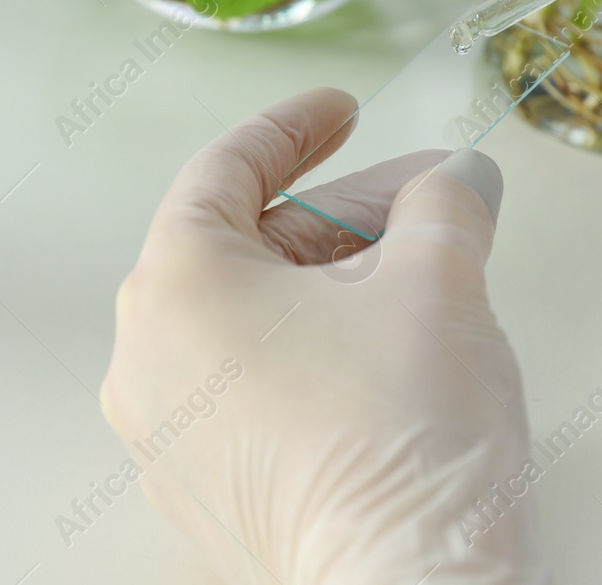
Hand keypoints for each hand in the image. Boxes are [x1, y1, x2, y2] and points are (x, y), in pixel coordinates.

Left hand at [101, 88, 547, 584]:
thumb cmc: (401, 443)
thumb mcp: (438, 284)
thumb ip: (443, 208)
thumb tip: (455, 183)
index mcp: (174, 286)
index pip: (225, 171)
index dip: (294, 129)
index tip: (341, 111)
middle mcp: (146, 357)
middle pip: (244, 246)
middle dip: (340, 214)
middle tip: (422, 201)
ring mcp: (168, 433)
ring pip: (249, 319)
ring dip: (331, 283)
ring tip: (420, 274)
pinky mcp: (204, 489)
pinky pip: (247, 384)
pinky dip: (307, 350)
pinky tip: (384, 351)